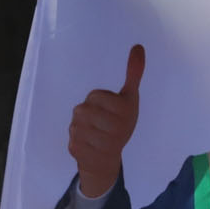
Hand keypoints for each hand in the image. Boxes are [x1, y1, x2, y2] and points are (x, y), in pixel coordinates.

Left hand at [67, 44, 144, 198]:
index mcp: (125, 112)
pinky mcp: (87, 155)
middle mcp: (115, 128)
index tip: (109, 112)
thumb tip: (138, 47)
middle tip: (98, 124)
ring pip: (74, 123)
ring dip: (79, 127)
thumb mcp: (129, 98)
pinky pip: (71, 139)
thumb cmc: (119, 125)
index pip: (94, 96)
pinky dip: (75, 141)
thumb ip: (133, 74)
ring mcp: (101, 144)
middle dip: (86, 114)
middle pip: (81, 109)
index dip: (97, 100)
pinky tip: (87, 146)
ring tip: (92, 135)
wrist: (109, 161)